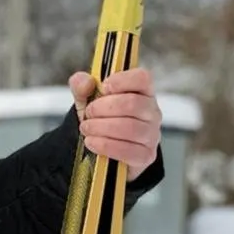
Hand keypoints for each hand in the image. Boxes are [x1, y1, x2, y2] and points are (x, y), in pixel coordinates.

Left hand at [69, 67, 161, 181]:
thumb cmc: (101, 118)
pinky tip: (92, 142)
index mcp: (142, 92)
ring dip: (102, 127)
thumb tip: (85, 82)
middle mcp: (152, 112)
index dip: (122, 80)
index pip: (143, 78)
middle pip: (133, 103)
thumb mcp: (87, 99)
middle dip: (104, 108)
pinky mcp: (146, 155)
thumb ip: (82, 85)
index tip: (103, 87)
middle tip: (88, 113)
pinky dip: (105, 145)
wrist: (102, 147)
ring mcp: (152, 135)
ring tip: (87, 128)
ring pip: (130, 128)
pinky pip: (128, 150)